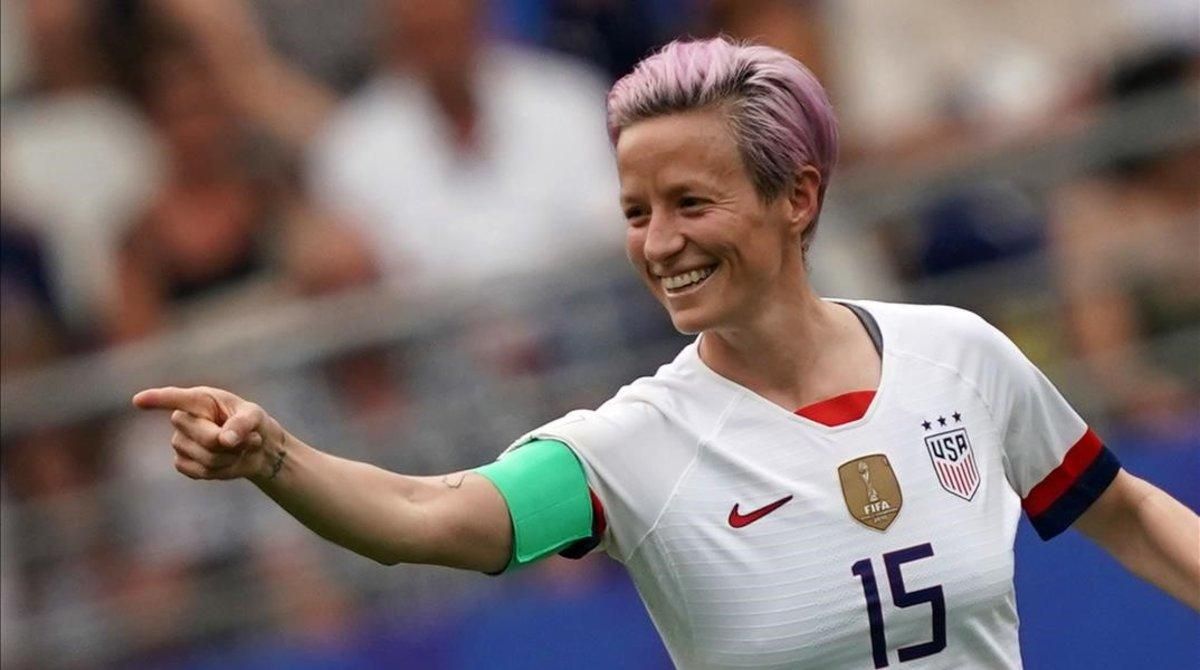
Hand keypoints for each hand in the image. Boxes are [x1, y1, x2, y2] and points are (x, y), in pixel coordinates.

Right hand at [132, 386, 284, 481]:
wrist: (255, 448)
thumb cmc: (251, 423)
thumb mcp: (254, 416)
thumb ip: (242, 423)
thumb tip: (225, 440)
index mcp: (199, 399)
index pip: (174, 398)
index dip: (157, 399)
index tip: (138, 400)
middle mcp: (184, 419)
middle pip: (205, 436)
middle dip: (232, 442)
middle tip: (250, 438)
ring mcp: (179, 442)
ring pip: (207, 456)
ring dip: (231, 456)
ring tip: (240, 448)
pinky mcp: (182, 462)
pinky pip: (200, 471)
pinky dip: (221, 470)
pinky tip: (227, 461)